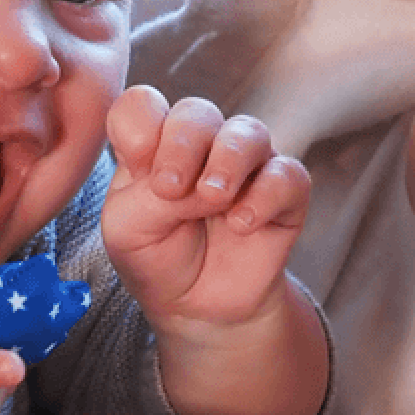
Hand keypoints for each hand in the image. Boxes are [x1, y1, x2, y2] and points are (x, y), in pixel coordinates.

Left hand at [102, 85, 310, 337]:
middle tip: (171, 187)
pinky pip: (288, 175)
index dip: (140, 126)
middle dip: (183, 144)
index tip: (137, 166)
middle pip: (196, 112)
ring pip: (248, 132)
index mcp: (153, 146)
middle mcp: (201, 147)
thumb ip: (149, 195)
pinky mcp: (284, 193)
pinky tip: (242, 224)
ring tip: (213, 199)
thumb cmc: (156, 259)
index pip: (143, 106)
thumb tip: (200, 183)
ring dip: (228, 160)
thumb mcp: (127, 230)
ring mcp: (245, 166)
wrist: (198, 308)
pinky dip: (265, 196)